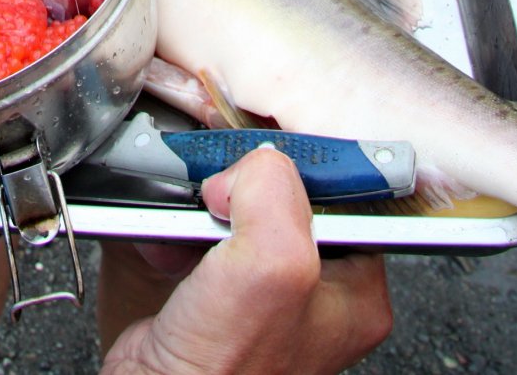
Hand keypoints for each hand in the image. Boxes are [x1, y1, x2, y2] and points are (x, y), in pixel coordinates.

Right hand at [102, 148, 391, 374]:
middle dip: (237, 186)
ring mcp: (258, 292)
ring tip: (186, 223)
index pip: (340, 189)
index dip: (295, 167)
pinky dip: (168, 227)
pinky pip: (190, 231)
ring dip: (195, 205)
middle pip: (279, 192)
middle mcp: (309, 289)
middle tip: (217, 197)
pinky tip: (164, 245)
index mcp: (352, 287)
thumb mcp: (271, 266)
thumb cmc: (224, 374)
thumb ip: (275, 193)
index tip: (259, 162)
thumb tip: (253, 162)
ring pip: (230, 207)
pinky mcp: (209, 290)